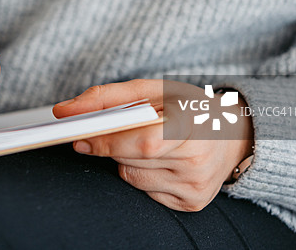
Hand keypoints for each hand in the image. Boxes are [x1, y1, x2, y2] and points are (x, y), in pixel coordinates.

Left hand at [52, 79, 253, 211]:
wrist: (231, 133)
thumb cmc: (186, 106)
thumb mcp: (149, 89)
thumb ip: (104, 97)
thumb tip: (63, 111)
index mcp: (192, 126)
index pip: (142, 142)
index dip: (107, 140)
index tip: (81, 136)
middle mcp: (198, 161)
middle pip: (131, 161)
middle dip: (114, 146)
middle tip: (118, 130)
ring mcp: (195, 187)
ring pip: (132, 178)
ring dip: (128, 160)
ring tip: (151, 144)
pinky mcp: (191, 204)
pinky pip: (145, 192)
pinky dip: (142, 175)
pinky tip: (161, 162)